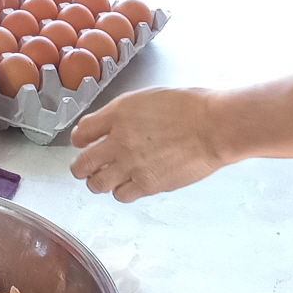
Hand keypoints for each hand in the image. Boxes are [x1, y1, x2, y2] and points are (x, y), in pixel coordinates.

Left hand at [69, 87, 231, 202]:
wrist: (212, 127)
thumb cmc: (190, 107)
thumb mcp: (148, 97)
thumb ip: (123, 112)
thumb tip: (109, 123)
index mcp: (119, 114)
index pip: (83, 131)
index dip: (79, 139)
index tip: (81, 142)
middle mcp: (119, 141)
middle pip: (83, 163)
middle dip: (80, 167)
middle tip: (83, 168)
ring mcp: (132, 165)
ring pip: (98, 184)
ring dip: (99, 182)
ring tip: (105, 180)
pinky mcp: (147, 184)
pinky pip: (122, 195)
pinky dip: (121, 192)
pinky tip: (128, 184)